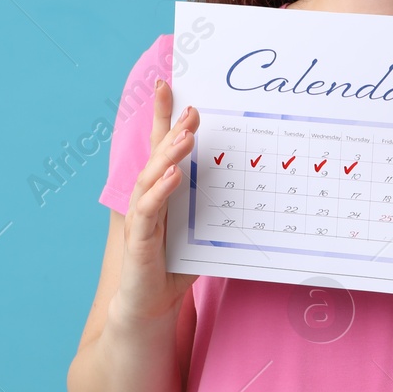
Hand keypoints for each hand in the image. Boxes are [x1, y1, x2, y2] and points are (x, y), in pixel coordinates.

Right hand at [112, 79, 199, 325]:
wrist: (150, 307)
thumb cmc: (174, 267)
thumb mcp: (203, 231)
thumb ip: (217, 209)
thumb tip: (253, 188)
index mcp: (162, 192)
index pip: (161, 147)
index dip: (163, 116)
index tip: (168, 85)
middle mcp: (147, 198)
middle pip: (157, 155)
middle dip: (171, 128)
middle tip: (191, 108)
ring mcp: (141, 217)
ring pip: (150, 178)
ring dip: (168, 156)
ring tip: (186, 137)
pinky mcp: (139, 240)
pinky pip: (148, 211)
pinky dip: (160, 192)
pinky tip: (173, 177)